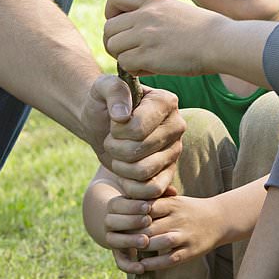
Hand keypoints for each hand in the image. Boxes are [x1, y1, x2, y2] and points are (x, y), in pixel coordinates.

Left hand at [87, 76, 182, 198]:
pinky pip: (153, 190)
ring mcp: (175, 150)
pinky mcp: (169, 172)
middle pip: (140, 151)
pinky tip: (123, 174)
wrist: (101, 123)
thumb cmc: (103, 103)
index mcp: (166, 101)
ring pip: (145, 172)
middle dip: (115, 148)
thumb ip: (113, 90)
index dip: (117, 131)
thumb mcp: (101, 87)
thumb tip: (122, 115)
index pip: (138, 128)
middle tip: (110, 140)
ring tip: (116, 155)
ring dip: (120, 167)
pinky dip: (131, 187)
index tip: (113, 123)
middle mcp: (177, 125)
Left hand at [101, 189, 230, 274]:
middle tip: (119, 238)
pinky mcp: (190, 251)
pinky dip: (154, 264)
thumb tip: (126, 203)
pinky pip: (169, 259)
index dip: (132, 215)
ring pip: (159, 242)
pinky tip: (142, 265)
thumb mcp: (175, 200)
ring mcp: (185, 236)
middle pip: (149, 226)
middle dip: (133, 233)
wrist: (220, 219)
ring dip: (143, 248)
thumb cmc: (190, 210)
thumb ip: (154, 202)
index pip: (146, 208)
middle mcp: (179, 219)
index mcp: (173, 204)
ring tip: (130, 251)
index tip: (120, 221)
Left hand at [103, 0, 229, 75]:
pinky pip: (125, 64)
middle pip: (108, 28)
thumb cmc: (207, 31)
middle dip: (115, 42)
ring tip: (143, 61)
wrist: (221, 43)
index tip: (121, 23)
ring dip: (124, 57)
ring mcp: (145, 35)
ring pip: (113, 47)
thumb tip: (142, 26)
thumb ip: (157, 14)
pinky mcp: (148, 55)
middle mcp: (145, 15)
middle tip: (131, 51)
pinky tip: (152, 69)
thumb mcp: (177, 10)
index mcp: (153, 1)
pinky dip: (135, 70)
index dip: (111, 12)